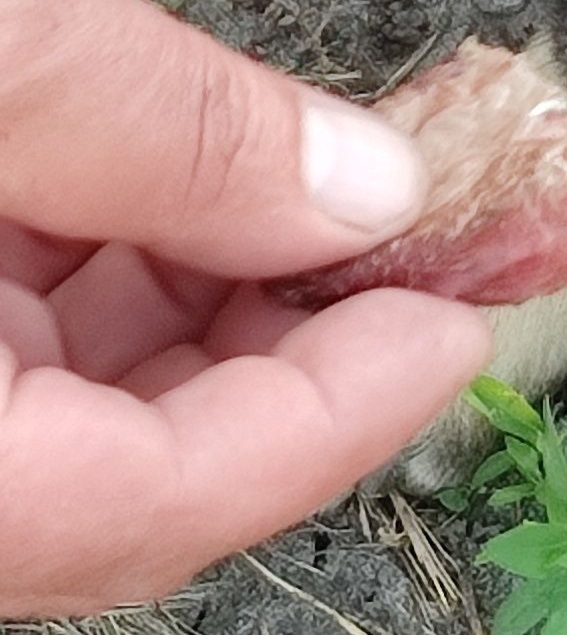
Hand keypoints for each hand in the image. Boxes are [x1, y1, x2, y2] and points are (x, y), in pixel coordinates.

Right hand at [0, 0, 490, 618]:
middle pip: (124, 460)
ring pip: (76, 388)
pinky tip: (196, 165)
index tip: (454, 330)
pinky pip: (20, 320)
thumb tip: (363, 183)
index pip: (150, 506)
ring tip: (328, 182)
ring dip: (217, 281)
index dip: (332, 418)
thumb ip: (169, 128)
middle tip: (416, 241)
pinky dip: (124, 245)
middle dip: (292, 340)